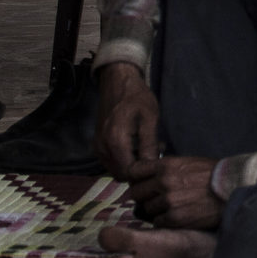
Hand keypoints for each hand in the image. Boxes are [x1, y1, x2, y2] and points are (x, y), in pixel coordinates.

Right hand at [95, 61, 161, 178]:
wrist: (117, 83)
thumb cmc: (137, 97)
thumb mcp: (150, 118)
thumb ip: (149, 144)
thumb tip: (152, 166)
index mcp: (115, 142)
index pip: (128, 173)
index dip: (144, 173)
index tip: (158, 164)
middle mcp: (102, 149)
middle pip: (121, 174)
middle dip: (139, 169)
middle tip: (155, 153)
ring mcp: (98, 148)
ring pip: (116, 169)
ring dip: (132, 164)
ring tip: (148, 147)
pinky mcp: (98, 146)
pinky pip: (112, 161)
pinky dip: (125, 159)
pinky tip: (137, 145)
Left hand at [127, 154, 224, 229]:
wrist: (233, 189)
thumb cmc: (214, 175)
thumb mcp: (189, 162)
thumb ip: (167, 168)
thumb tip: (149, 175)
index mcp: (166, 165)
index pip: (134, 171)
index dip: (136, 178)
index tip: (141, 183)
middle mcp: (163, 182)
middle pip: (135, 193)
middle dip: (144, 196)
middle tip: (155, 198)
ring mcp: (168, 201)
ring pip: (146, 209)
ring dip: (155, 210)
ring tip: (171, 207)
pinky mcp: (174, 218)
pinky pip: (157, 222)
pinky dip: (164, 221)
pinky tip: (177, 216)